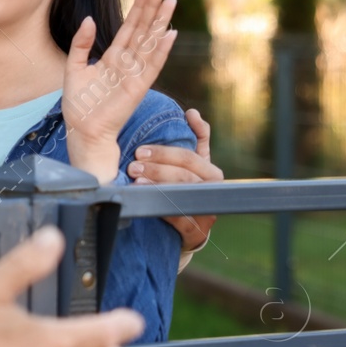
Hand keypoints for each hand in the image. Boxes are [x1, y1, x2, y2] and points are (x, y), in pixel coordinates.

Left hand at [63, 0, 178, 182]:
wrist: (83, 130)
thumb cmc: (79, 104)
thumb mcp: (74, 67)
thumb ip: (81, 44)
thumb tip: (89, 20)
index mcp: (114, 56)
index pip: (130, 25)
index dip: (139, 5)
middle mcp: (128, 62)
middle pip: (143, 28)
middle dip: (152, 6)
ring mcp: (135, 73)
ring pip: (150, 41)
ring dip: (160, 21)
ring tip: (170, 0)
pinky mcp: (138, 87)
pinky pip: (152, 65)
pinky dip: (160, 50)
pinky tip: (170, 34)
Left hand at [131, 107, 219, 250]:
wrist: (184, 228)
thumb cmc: (183, 189)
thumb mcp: (189, 164)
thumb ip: (196, 138)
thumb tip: (192, 113)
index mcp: (210, 172)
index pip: (190, 157)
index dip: (165, 153)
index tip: (140, 150)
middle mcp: (213, 192)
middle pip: (186, 176)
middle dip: (157, 169)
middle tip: (133, 165)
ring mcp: (207, 213)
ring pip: (183, 195)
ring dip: (157, 186)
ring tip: (135, 180)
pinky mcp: (196, 233)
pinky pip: (180, 219)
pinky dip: (161, 209)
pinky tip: (144, 202)